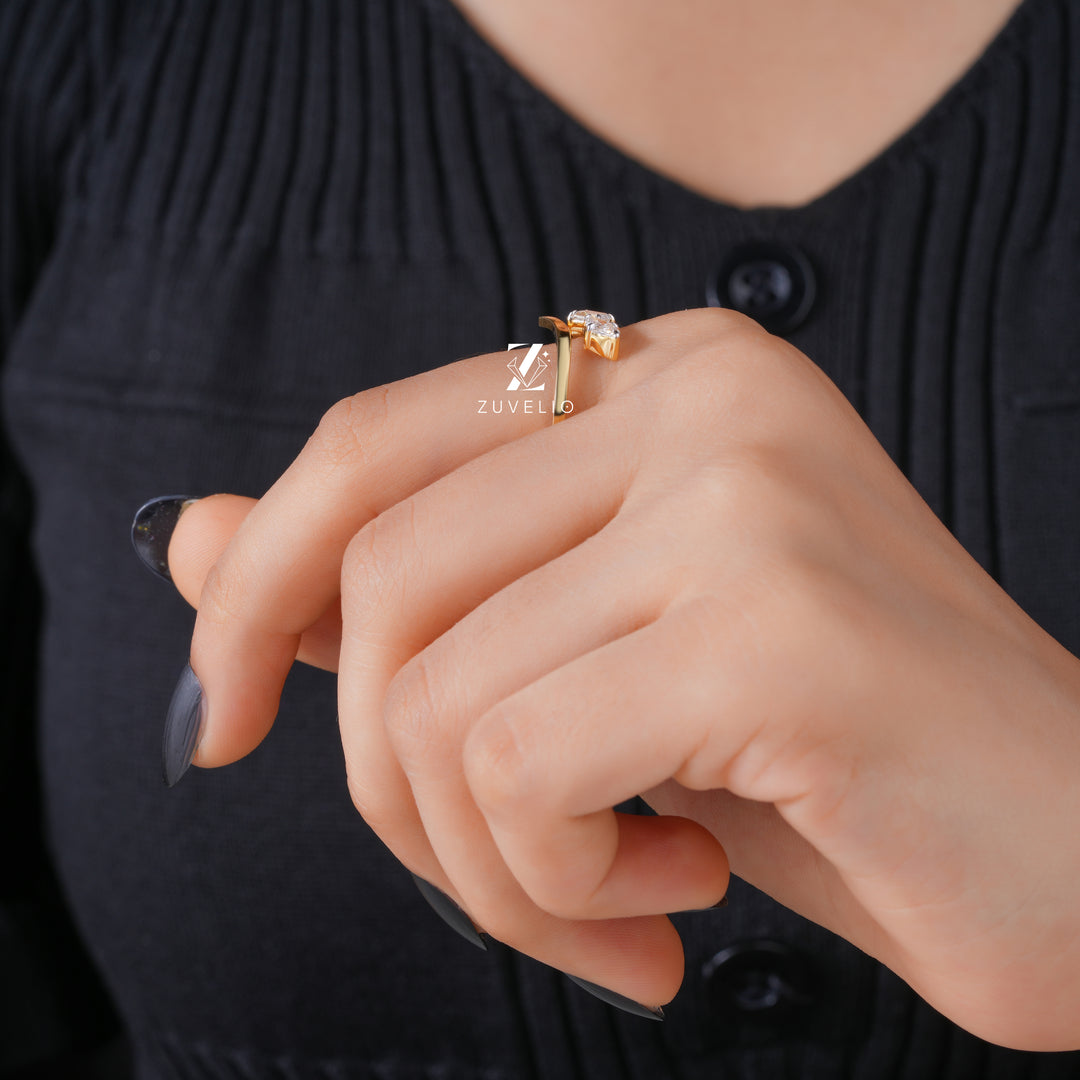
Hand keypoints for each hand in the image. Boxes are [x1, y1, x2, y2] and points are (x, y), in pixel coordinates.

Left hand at [160, 307, 1079, 1048]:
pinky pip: (518, 768)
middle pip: (382, 573)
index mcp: (663, 377)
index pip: (374, 445)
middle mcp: (704, 398)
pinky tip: (677, 893)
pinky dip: (554, 883)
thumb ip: (401, 594)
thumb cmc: (831, 767)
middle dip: (384, 775)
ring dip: (485, 856)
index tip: (226, 711)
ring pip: (435, 691)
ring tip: (611, 897)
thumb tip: (196, 543)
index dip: (262, 578)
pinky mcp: (770, 625)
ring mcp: (740, 496)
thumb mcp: (593, 667)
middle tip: (496, 870)